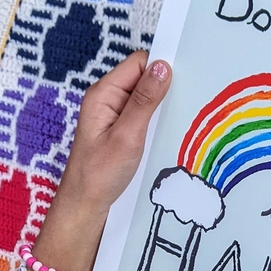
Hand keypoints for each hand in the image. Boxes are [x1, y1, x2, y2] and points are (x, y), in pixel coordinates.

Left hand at [58, 51, 171, 217]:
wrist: (85, 206)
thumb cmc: (98, 175)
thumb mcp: (127, 136)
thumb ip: (144, 101)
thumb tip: (163, 68)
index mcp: (103, 94)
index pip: (138, 63)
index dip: (161, 67)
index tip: (184, 79)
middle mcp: (108, 100)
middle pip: (144, 78)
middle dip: (165, 88)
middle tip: (184, 104)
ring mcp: (115, 115)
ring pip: (147, 98)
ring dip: (163, 107)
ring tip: (177, 121)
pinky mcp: (122, 130)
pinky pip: (145, 116)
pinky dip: (158, 121)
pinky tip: (167, 133)